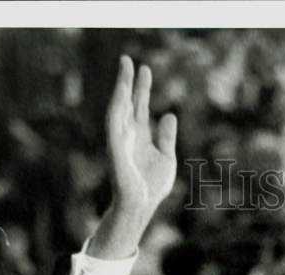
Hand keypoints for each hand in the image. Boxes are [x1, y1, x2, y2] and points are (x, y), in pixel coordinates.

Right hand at [106, 55, 177, 216]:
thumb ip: (166, 137)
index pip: (140, 106)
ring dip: (121, 88)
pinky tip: (121, 93)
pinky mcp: (115, 147)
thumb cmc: (152, 186)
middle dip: (128, 81)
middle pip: (128, 102)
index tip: (145, 68)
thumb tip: (169, 114)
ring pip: (119, 107)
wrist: (142, 206)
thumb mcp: (166, 157)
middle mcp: (129, 134)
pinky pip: (114, 124)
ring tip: (125, 68)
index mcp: (141, 136)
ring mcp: (121, 139)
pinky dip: (117, 107)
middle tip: (129, 59)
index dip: (142, 88)